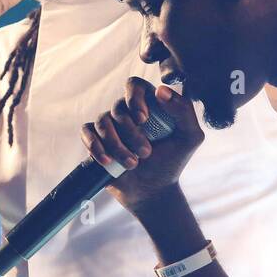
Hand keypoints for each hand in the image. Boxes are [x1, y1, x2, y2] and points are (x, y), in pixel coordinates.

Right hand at [80, 79, 203, 210]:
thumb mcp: (190, 138)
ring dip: (117, 145)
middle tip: (146, 153)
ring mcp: (109, 126)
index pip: (134, 85)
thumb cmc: (172, 163)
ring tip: (132, 164)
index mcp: (148, 105)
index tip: (143, 119)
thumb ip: (184, 111)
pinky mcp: (95, 141)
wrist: (152, 191)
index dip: (134, 98)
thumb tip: (160, 90)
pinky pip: (86, 132)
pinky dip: (96, 146)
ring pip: (102, 121)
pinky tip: (108, 161)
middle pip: (118, 107)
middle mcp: (126, 112)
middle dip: (132, 133)